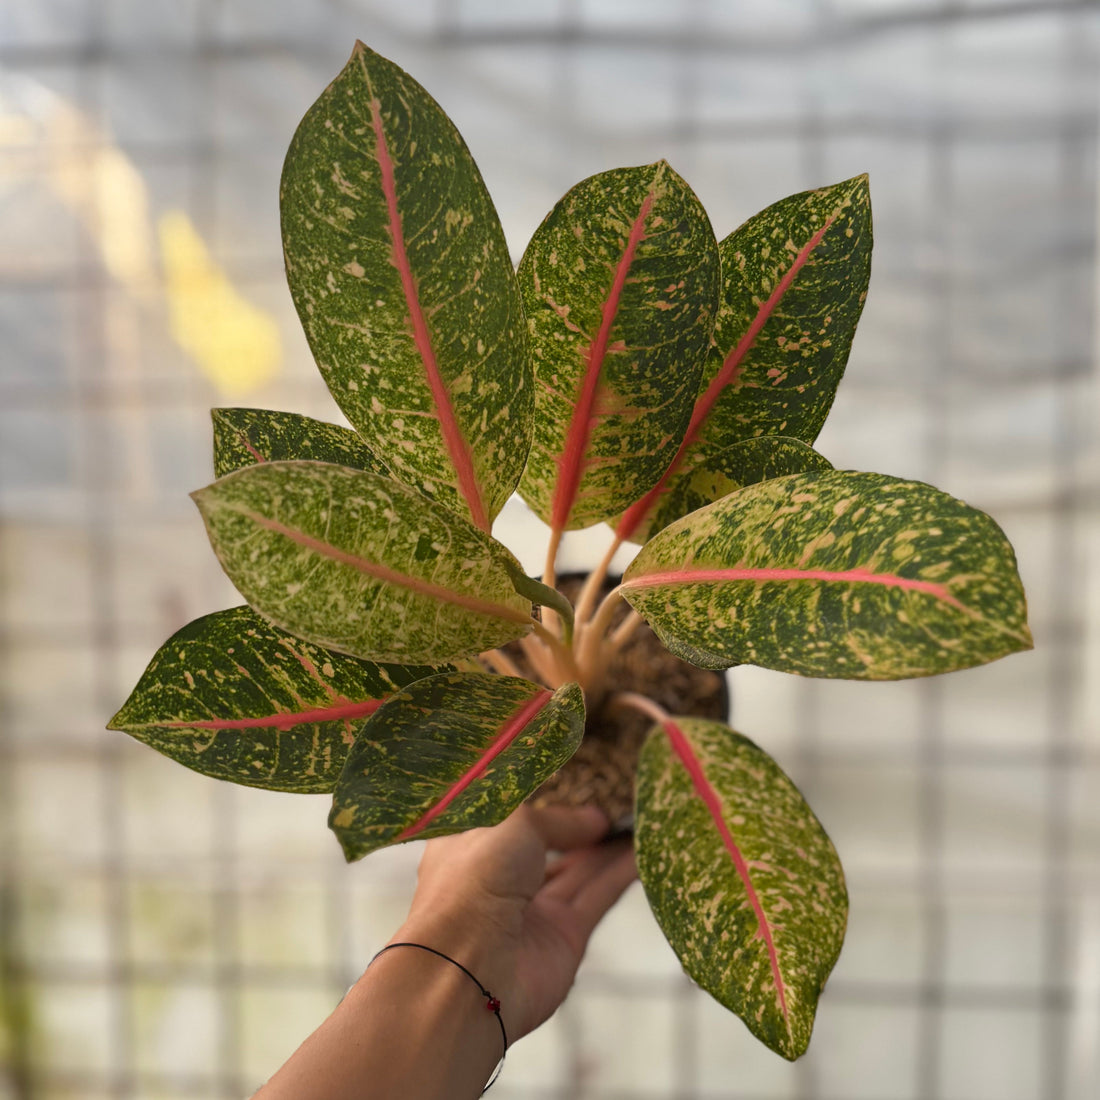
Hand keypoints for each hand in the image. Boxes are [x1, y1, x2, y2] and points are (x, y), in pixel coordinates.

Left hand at [395, 803, 636, 1039]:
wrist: (467, 974)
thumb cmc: (473, 884)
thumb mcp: (514, 825)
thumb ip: (558, 820)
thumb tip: (596, 820)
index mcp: (470, 847)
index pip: (511, 820)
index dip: (541, 801)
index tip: (575, 781)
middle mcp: (500, 879)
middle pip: (550, 846)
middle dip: (582, 825)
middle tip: (618, 798)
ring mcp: (532, 912)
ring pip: (579, 870)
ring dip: (608, 847)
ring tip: (641, 817)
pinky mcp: (565, 937)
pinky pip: (598, 895)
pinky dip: (621, 873)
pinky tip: (643, 850)